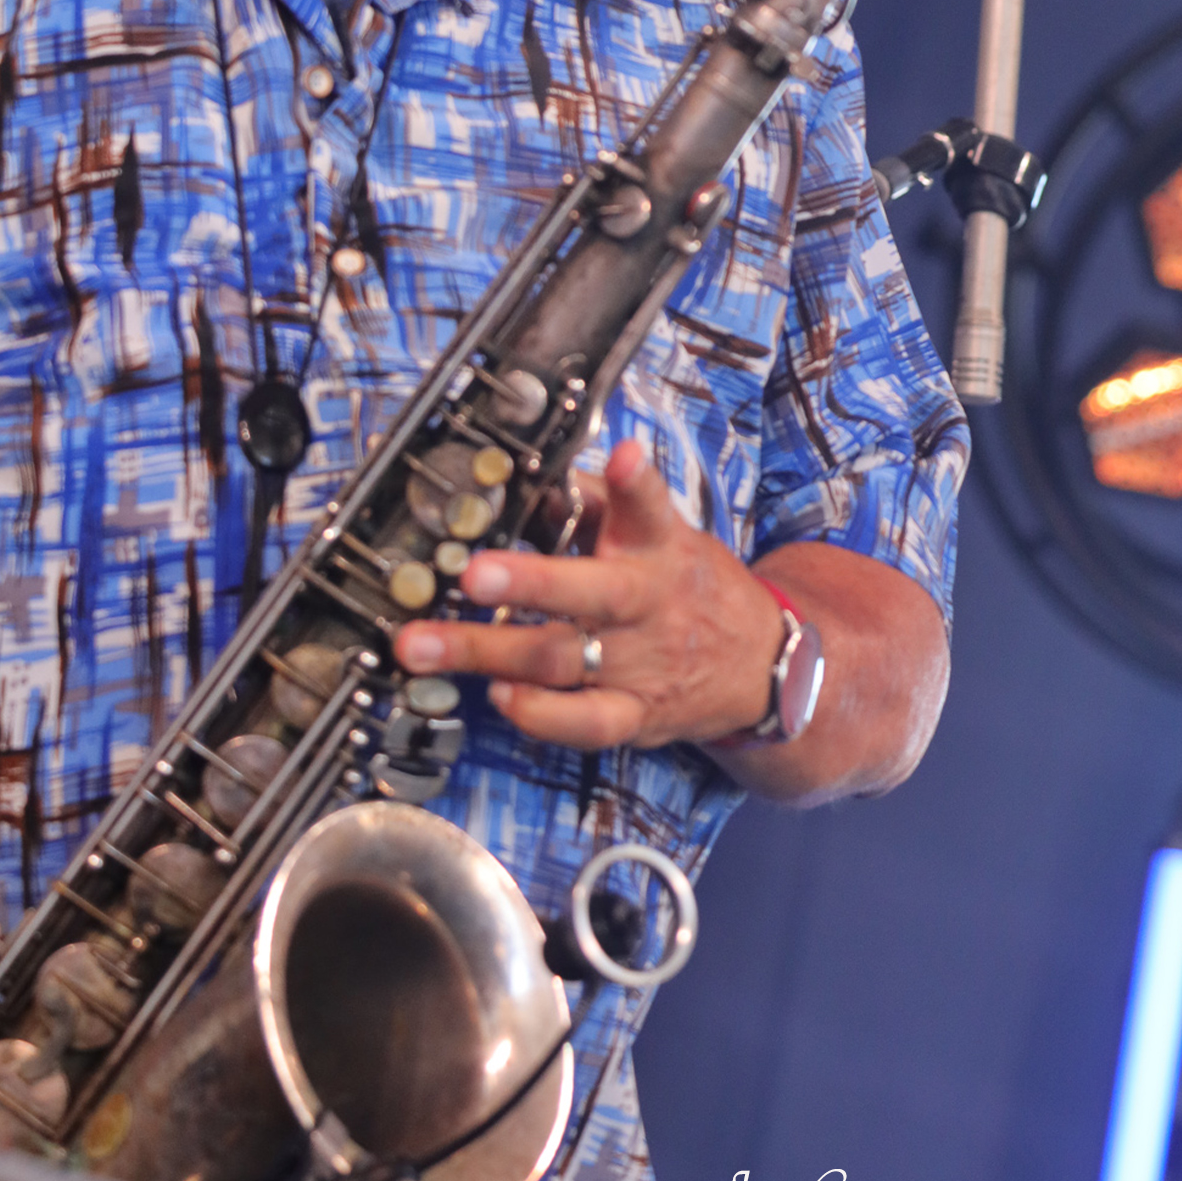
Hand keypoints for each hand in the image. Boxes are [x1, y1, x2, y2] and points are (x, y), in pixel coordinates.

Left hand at [393, 439, 783, 750]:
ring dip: (488, 653)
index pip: (652, 506)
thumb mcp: (661, 533)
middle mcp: (650, 603)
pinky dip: (539, 714)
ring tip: (423, 645)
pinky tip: (498, 695)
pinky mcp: (636, 715)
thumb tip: (536, 477)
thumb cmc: (688, 587)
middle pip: (592, 592)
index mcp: (659, 546)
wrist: (759, 665)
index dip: (635, 482)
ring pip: (561, 658)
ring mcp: (641, 664)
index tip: (622, 457)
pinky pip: (585, 723)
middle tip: (473, 573)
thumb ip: (600, 503)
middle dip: (530, 581)